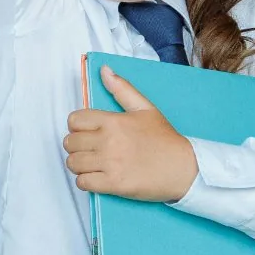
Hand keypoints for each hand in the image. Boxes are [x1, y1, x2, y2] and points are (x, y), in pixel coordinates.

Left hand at [64, 67, 196, 201]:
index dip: (78, 126)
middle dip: (77, 146)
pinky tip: (98, 177)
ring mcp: (110, 163)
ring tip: (93, 164)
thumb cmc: (165, 139)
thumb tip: (104, 70)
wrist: (185, 168)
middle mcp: (108, 141)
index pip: (74, 120)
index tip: (88, 132)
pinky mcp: (113, 184)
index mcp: (113, 121)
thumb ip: (122, 89)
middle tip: (90, 149)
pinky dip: (86, 181)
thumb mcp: (146, 108)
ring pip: (73, 163)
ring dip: (79, 165)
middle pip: (70, 143)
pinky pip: (83, 183)